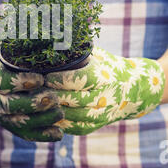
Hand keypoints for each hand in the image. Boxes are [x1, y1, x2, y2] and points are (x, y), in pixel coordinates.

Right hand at [0, 52, 63, 141]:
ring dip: (42, 120)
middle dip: (34, 103)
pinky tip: (59, 133)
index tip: (40, 78)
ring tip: (60, 112)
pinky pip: (26, 134)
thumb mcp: (0, 56)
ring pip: (21, 123)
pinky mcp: (10, 126)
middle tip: (53, 98)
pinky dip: (42, 135)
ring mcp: (2, 116)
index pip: (5, 82)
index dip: (23, 81)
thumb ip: (18, 50)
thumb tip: (43, 33)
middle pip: (13, 106)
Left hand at [45, 47, 165, 135]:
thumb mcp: (97, 55)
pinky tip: (45, 114)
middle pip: (75, 100)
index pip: (82, 79)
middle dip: (53, 95)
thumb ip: (78, 52)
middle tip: (36, 90)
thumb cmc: (107, 67)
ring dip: (53, 110)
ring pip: (73, 116)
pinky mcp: (94, 126)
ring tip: (38, 101)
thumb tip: (52, 40)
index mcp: (105, 77)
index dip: (62, 79)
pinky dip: (58, 122)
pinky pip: (74, 127)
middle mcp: (105, 97)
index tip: (47, 76)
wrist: (132, 90)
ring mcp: (101, 114)